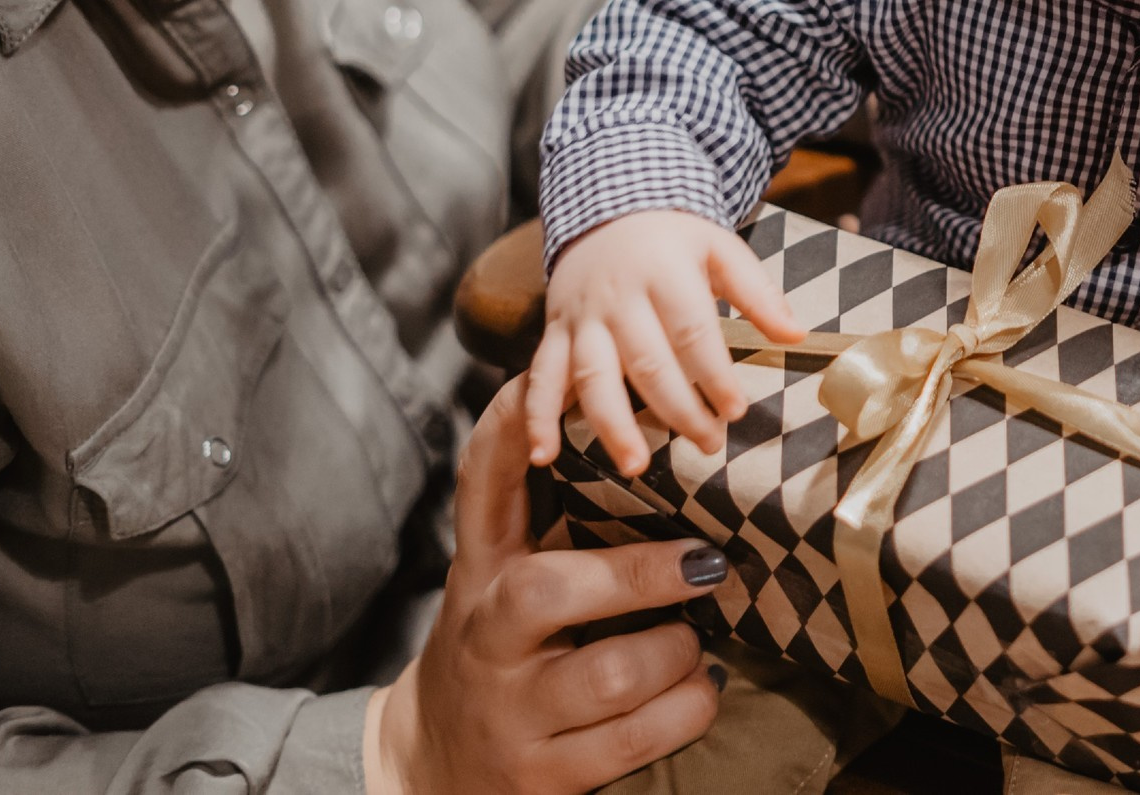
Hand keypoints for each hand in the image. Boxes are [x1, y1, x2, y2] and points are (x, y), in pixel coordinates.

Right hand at [364, 378, 735, 794]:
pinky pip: (634, 740)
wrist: (430, 767)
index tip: (542, 384)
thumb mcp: (506, 577)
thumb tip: (647, 422)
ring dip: (677, 652)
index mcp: (483, 574)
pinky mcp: (542, 775)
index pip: (481, 491)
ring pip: (608, 673)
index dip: (506, 433)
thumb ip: (557, 512)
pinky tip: (701, 690)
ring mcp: (511, 712)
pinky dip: (686, 709)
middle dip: (639, 575)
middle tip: (709, 561)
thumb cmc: (501, 651)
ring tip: (701, 639)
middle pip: (548, 592)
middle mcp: (487, 639)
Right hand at [525, 210, 804, 473]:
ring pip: (592, 375)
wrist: (606, 209)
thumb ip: (757, 292)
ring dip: (611, 423)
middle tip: (709, 445)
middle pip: (647, 361)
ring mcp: (581, 317)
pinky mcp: (554, 332)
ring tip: (635, 465)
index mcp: (664, 272)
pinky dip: (537, 417)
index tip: (736, 410)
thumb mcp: (720, 248)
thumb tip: (796, 334)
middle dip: (678, 409)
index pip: (691, 330)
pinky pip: (541, 377)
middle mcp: (618, 297)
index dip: (714, 373)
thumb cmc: (674, 239)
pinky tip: (543, 456)